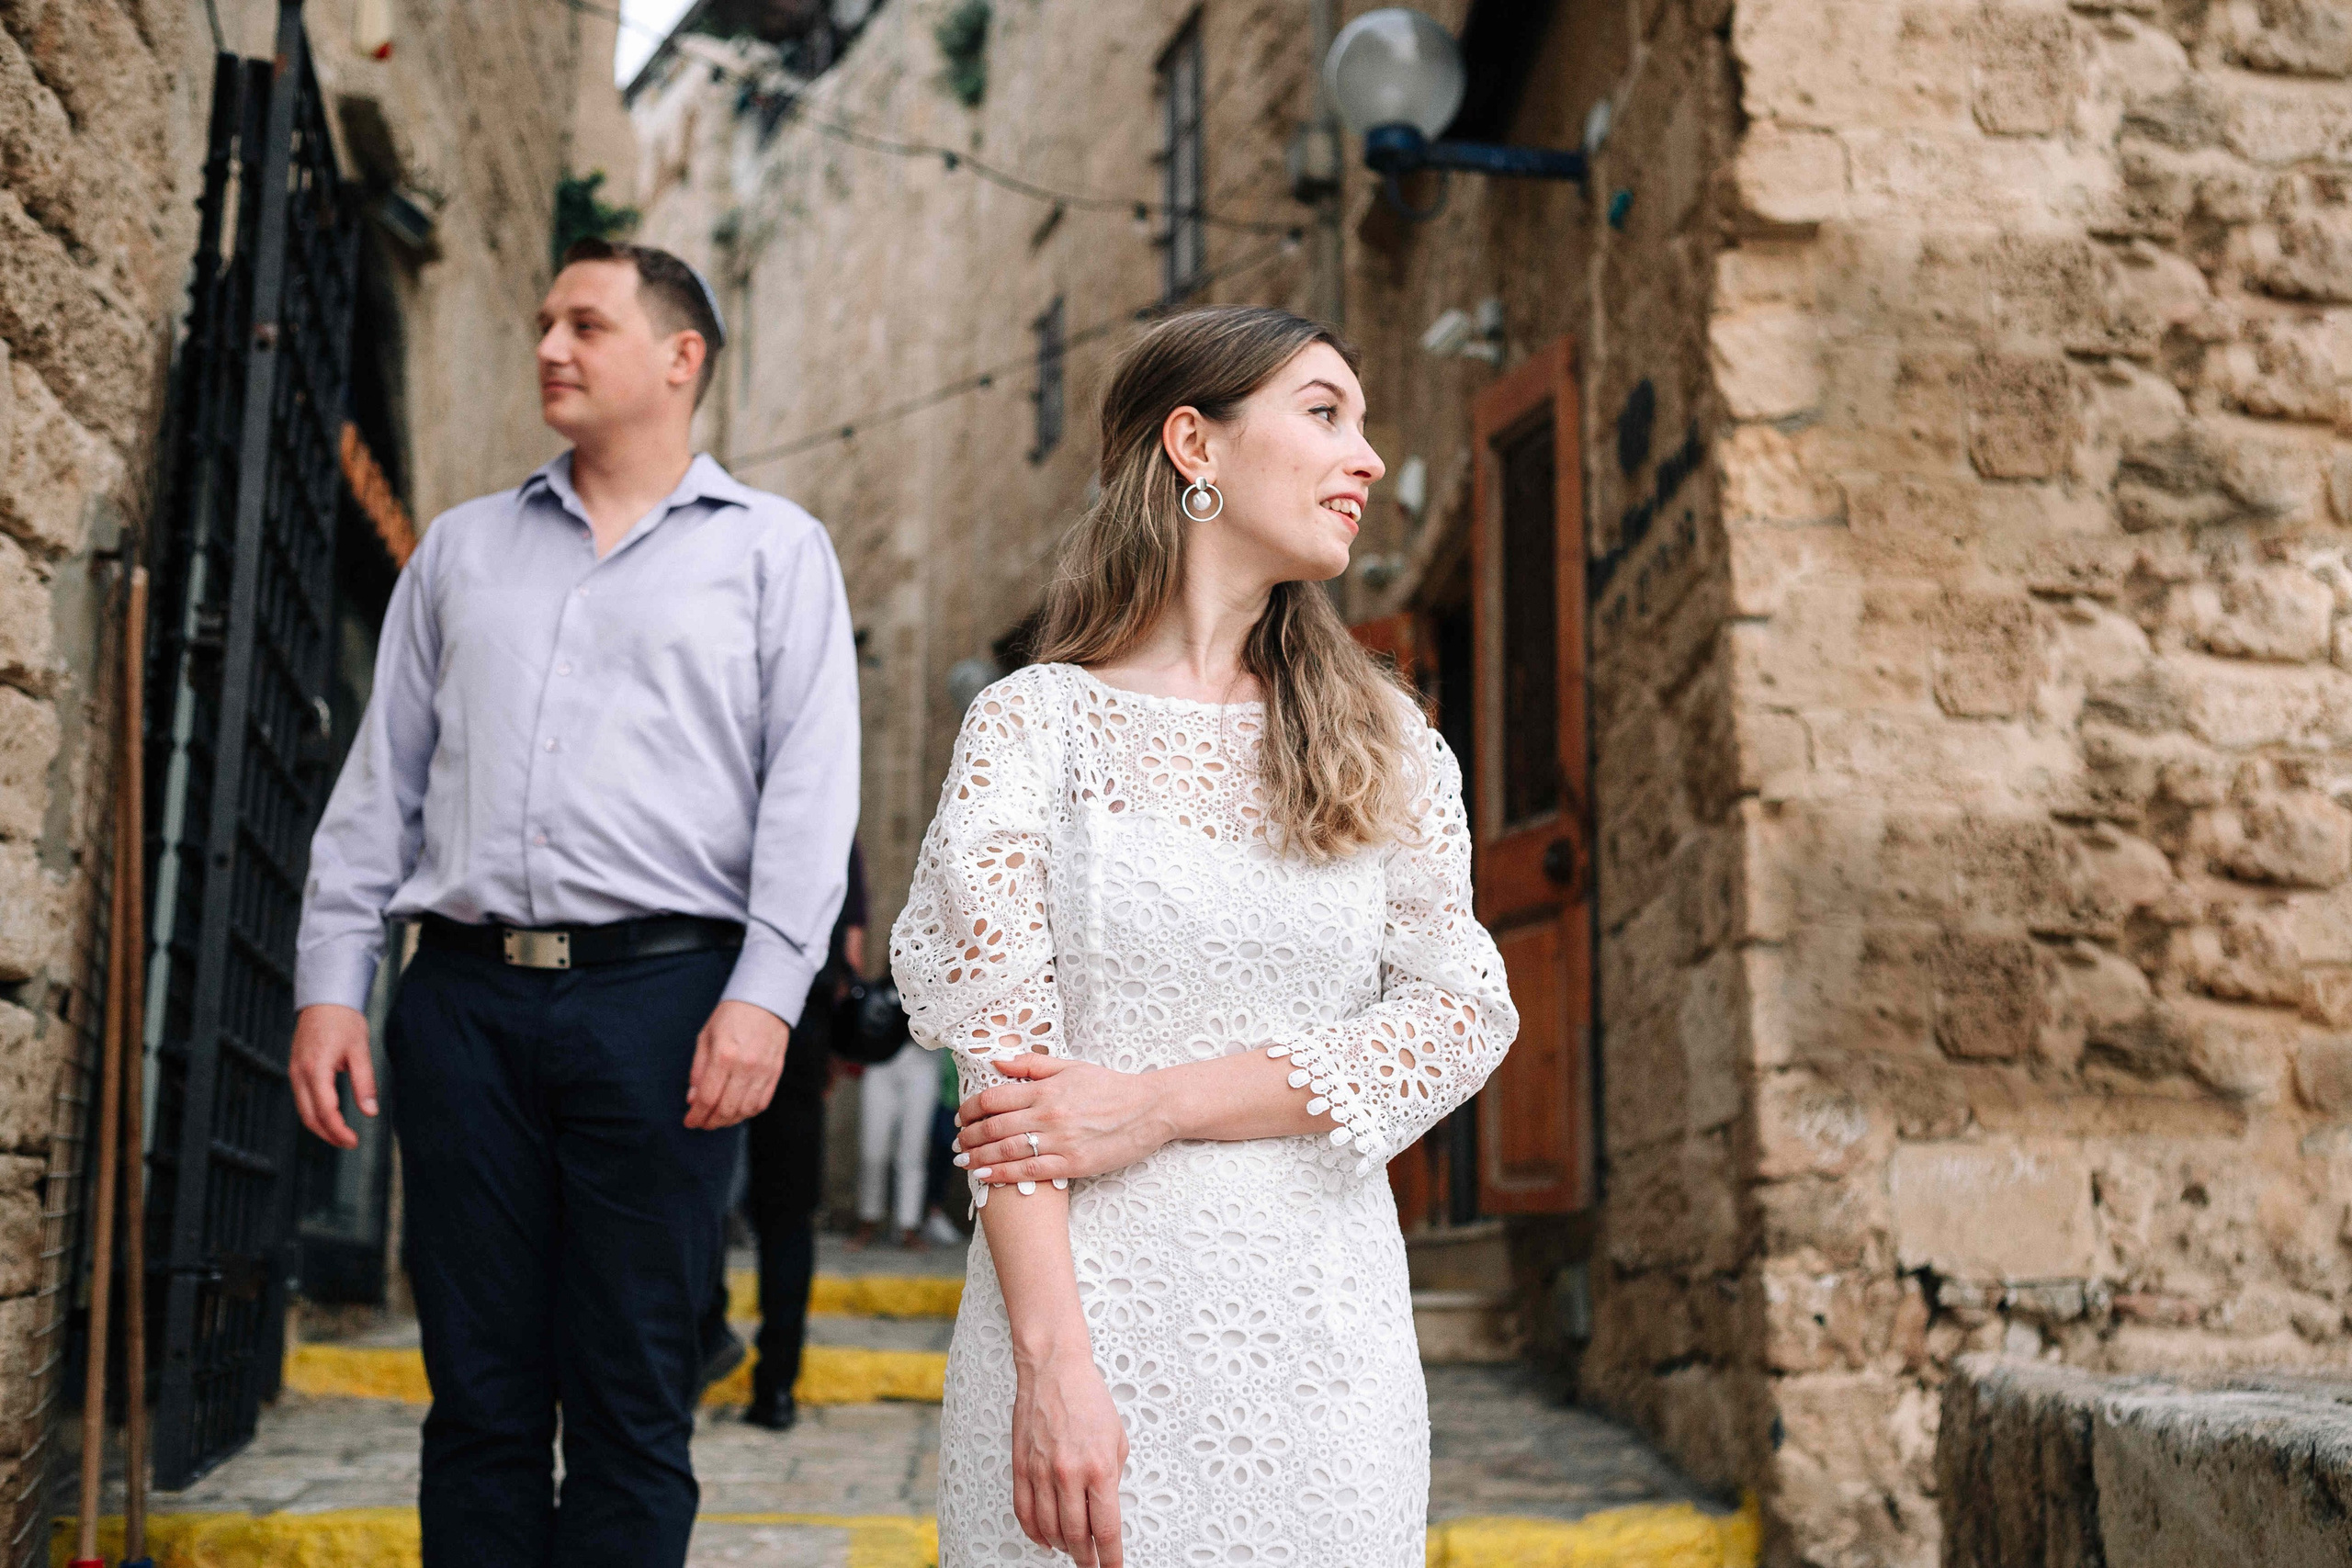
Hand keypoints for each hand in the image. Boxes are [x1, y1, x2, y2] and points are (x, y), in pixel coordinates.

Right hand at [290, 1004, 376, 1149]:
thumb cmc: (344, 1022)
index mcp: (316, 1070)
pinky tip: (331, 1117)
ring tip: (342, 1135)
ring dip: (321, 1127)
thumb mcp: (360, 1051)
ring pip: (303, 1111)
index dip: (339, 1131)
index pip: (325, 1111)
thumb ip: (365, 1082)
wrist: (324, 999)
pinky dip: (315, 1113)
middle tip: (350, 1143)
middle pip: (309, 1117)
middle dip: (329, 1135)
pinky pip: (302, 1100)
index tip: (354, 1142)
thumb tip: (370, 1112)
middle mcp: (299, 1074)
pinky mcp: (296, 1070)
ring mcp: (294, 1072)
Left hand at [686, 1000, 788, 1128]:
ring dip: (728, 1120)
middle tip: (701, 1123)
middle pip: (726, 1109)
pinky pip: (762, 1103)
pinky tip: (737, 1110)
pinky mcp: (775, 1072)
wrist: (766, 1000)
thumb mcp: (706, 1037)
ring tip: (717, 1119)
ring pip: (745, 1110)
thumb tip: (692, 1099)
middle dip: (710, 1122)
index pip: (708, 1097)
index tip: (689, 1121)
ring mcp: (763, 1071)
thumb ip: (698, 1069)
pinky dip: (747, 1112)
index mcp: (724, 1055)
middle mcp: (745, 1066)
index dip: (696, 1115)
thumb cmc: (731, 1016)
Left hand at [956, 1055, 1174, 1187]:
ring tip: (963, 1160)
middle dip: (968, 1136)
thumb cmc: (1111, 1086)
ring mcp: (1059, 1141)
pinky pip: (1028, 1172)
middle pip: (993, 1127)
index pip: (993, 1098)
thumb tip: (996, 1063)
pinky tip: (984, 1175)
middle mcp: (1048, 1115)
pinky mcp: (1072, 1165)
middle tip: (957, 1142)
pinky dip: (1001, 1174)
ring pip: (1005, 1150)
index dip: (969, 1109)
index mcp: (1046, 1089)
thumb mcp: (1072, 1066)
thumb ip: (1032, 1065)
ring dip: (977, 1156)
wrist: (1150, 1109)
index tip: (961, 1117)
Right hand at [1011, 1341, 1125, 1565]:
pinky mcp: (1021, 1467)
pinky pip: (1025, 1513)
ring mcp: (1041, 1472)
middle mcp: (1069, 1474)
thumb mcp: (1118, 1439)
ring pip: (1049, 1529)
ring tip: (1071, 1551)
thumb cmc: (1087, 1398)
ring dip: (1062, 1547)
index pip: (1106, 1529)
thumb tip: (1107, 1507)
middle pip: (1077, 1536)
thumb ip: (1113, 1476)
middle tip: (1092, 1564)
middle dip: (1086, 1558)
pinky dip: (1035, 1533)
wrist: (1054, 1370)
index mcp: (1099, 1468)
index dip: (1111, 1557)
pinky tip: (1044, 1538)